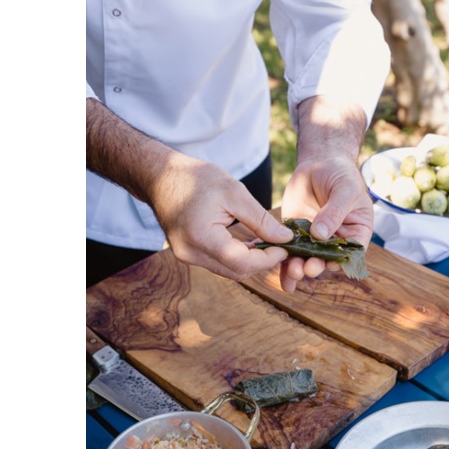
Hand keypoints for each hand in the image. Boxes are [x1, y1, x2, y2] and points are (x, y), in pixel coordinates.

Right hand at [151, 153, 293, 279]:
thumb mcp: (234, 192)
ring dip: (250, 260)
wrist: (160, 176)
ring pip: (228, 270)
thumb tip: (285, 239)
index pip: (243, 263)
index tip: (287, 246)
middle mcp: (191, 254)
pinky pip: (218, 263)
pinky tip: (249, 242)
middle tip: (281, 245)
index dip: (269, 258)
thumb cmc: (196, 179)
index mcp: (201, 238)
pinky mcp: (188, 254)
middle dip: (262, 262)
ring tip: (267, 242)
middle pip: (237, 271)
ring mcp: (187, 257)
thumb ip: (260, 220)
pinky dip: (236, 256)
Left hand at [278, 153, 372, 291]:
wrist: (319, 162)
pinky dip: (285, 264)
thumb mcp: (345, 190)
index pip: (351, 253)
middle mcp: (335, 240)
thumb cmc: (341, 174)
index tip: (330, 264)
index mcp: (355, 232)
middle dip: (318, 266)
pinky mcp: (294, 234)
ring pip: (307, 259)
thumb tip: (320, 235)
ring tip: (293, 273)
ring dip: (300, 269)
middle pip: (327, 260)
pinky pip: (290, 252)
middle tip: (308, 268)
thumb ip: (335, 212)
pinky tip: (284, 281)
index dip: (341, 261)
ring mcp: (314, 239)